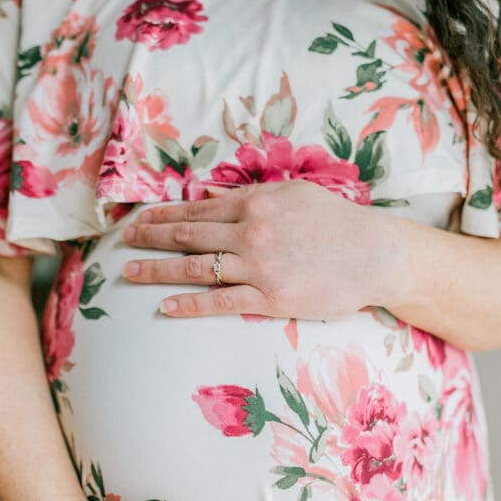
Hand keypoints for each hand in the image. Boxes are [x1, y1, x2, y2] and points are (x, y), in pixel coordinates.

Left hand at [119, 180, 405, 319]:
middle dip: (151, 238)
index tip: (140, 220)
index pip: (197, 209)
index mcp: (255, 202)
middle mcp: (250, 231)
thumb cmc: (337, 222)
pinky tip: (166, 306)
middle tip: (124, 243)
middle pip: (188, 235)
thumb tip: (209, 194)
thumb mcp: (293, 194)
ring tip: (130, 273)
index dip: (164, 215)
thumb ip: (248, 194)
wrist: (375, 254)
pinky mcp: (270, 297)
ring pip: (196, 267)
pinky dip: (189, 303)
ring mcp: (258, 266)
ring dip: (157, 270)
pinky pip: (220, 301)